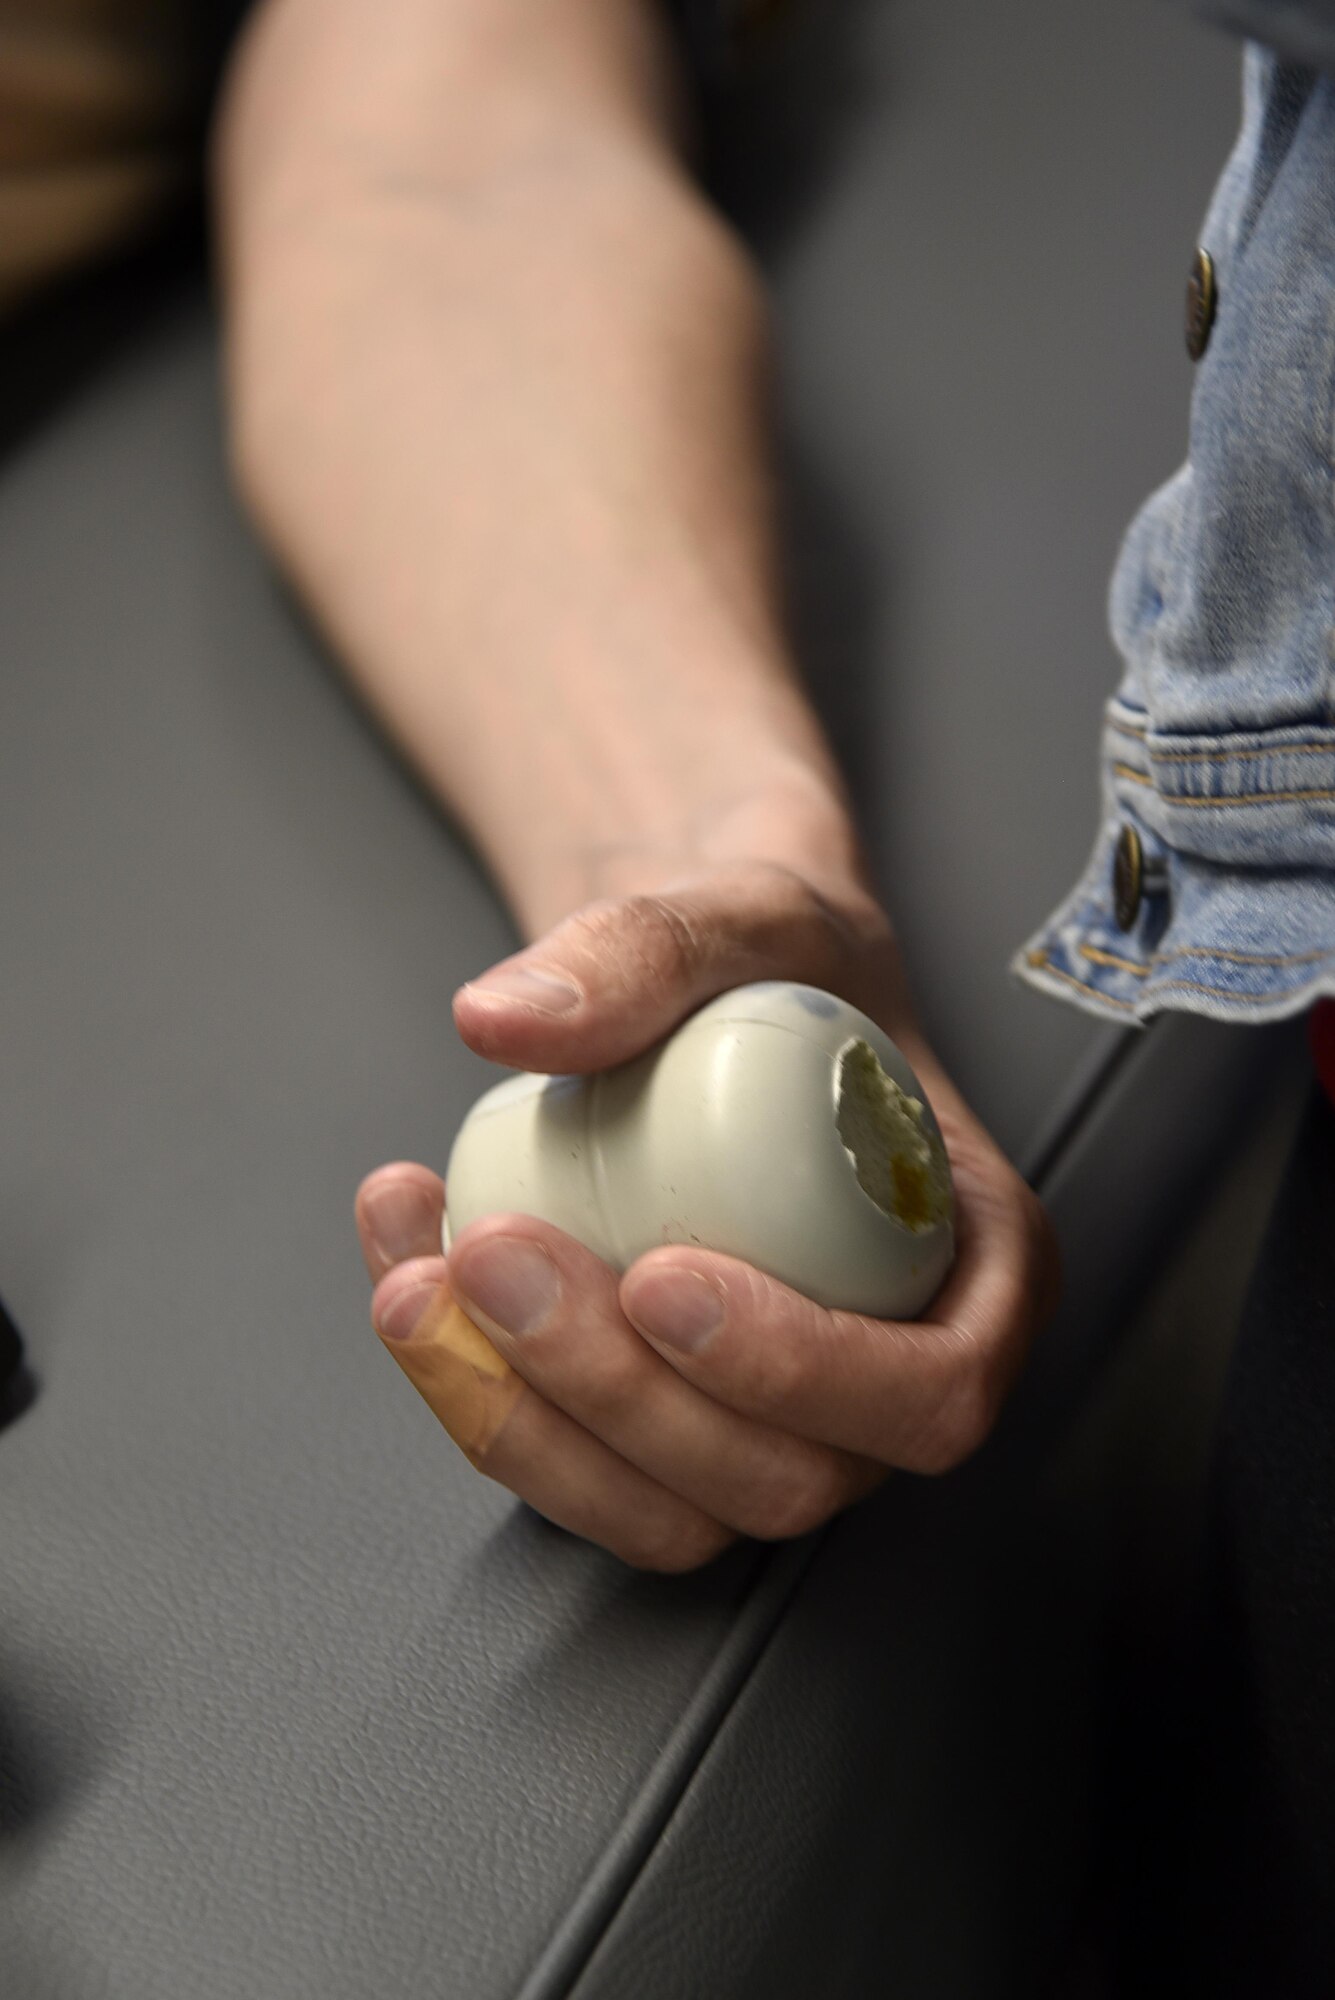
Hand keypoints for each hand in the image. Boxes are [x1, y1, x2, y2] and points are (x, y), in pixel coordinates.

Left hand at [355, 860, 1057, 1569]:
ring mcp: (774, 1419)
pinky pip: (575, 1467)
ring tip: (422, 1276)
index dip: (804, 1373)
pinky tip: (408, 1262)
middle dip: (616, 1392)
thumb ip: (647, 946)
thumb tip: (504, 1015)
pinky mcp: (663, 1424)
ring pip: (662, 1510)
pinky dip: (469, 1388)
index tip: (667, 1279)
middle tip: (498, 1256)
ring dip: (520, 1419)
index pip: (934, 1390)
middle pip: (782, 1477)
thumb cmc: (782, 968)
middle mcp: (885, 1371)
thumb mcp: (745, 913)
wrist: (710, 988)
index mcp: (973, 1266)